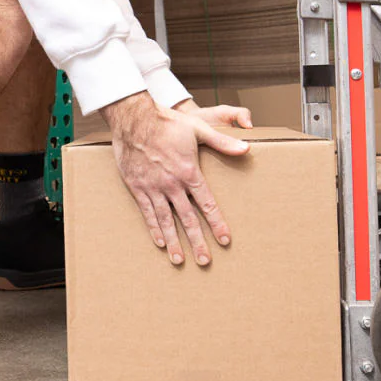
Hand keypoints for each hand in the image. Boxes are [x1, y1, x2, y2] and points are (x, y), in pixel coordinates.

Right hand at [99, 93, 249, 265]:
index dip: (217, 223)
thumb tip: (246, 148)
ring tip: (180, 261)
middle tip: (205, 261)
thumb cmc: (167, 122)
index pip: (207, 204)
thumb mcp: (198, 129)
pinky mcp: (138, 187)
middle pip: (188, 219)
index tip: (225, 240)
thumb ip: (222, 142)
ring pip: (166, 221)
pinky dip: (154, 228)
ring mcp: (153, 188)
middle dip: (197, 242)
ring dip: (175, 242)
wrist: (134, 118)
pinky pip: (147, 212)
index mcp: (189, 172)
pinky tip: (160, 242)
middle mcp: (172, 185)